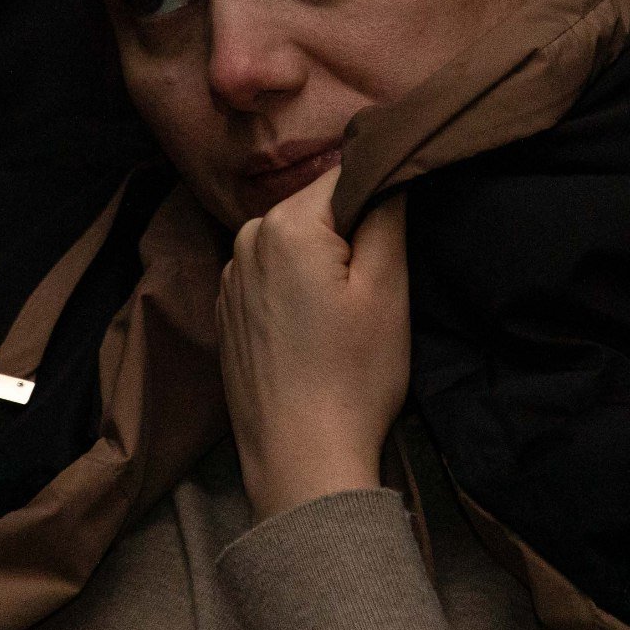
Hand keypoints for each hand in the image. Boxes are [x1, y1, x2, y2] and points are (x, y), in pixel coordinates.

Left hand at [217, 168, 410, 521]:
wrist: (302, 460)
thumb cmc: (352, 376)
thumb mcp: (387, 288)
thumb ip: (387, 215)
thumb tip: (388, 169)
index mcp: (283, 224)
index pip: (345, 175)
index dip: (382, 195)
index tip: (403, 234)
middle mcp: (245, 240)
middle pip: (316, 210)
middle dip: (350, 233)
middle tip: (380, 284)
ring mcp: (229, 280)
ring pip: (293, 245)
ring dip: (322, 264)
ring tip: (348, 315)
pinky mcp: (227, 316)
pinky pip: (271, 279)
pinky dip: (296, 291)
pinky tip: (317, 333)